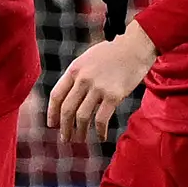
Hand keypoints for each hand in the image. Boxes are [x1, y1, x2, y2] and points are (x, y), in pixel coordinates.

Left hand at [46, 23, 154, 146]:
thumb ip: (78, 75)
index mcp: (74, 69)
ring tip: (80, 140)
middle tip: (65, 139)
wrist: (135, 46)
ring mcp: (98, 88)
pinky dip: (99, 131)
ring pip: (82, 117)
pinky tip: (101, 137)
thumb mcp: (88, 59)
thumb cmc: (113, 52)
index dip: (52, 112)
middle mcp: (83, 79)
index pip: (56, 95)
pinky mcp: (114, 95)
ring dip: (79, 132)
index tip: (52, 124)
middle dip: (64, 127)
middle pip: (67, 109)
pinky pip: (101, 119)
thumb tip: (70, 96)